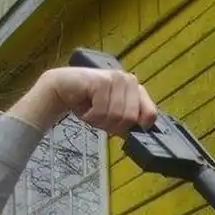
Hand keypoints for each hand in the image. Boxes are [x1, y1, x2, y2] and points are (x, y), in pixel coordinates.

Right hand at [11, 66, 156, 133]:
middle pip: (131, 119)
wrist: (62, 90)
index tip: (119, 126)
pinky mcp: (102, 81)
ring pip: (117, 116)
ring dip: (100, 121)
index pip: (151, 115)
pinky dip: (91, 116)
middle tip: (100, 116)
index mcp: (137, 89)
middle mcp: (130, 80)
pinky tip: (85, 106)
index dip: (134, 127)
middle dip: (112, 125)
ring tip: (91, 110)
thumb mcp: (114, 118)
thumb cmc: (89, 103)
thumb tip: (142, 135)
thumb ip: (130, 124)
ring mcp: (117, 78)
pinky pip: (102, 111)